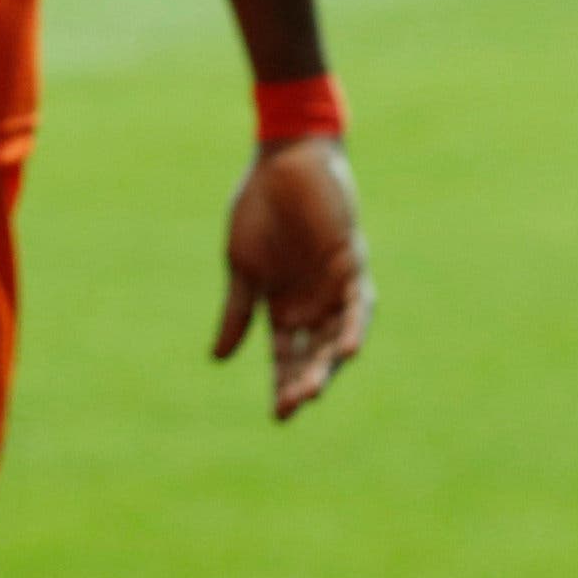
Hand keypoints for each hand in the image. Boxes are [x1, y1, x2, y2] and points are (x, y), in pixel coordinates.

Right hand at [214, 134, 372, 419]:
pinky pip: (358, 305)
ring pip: (336, 338)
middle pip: (314, 355)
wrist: (282, 161)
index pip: (287, 356)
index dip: (284, 384)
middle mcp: (313, 303)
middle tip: (293, 406)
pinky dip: (353, 327)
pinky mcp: (352, 266)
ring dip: (327, 364)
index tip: (279, 416)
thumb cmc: (257, 208)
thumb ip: (238, 312)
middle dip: (305, 382)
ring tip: (314, 390)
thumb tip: (218, 359)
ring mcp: (335, 287)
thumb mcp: (242, 267)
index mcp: (284, 306)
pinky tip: (345, 350)